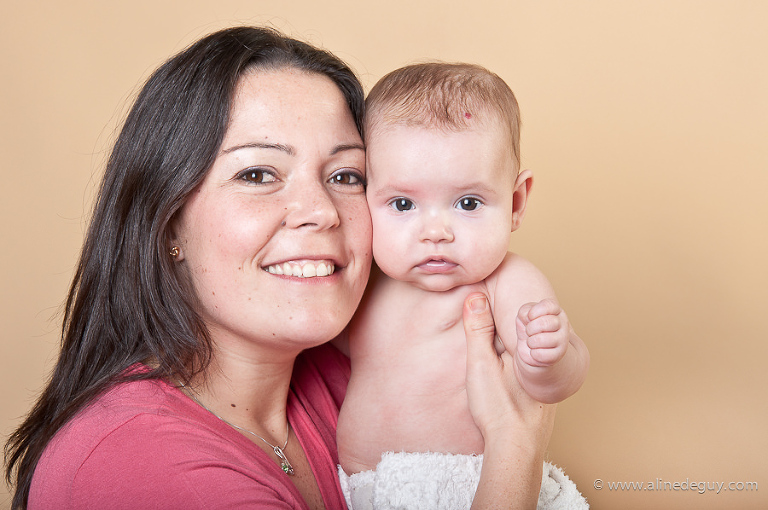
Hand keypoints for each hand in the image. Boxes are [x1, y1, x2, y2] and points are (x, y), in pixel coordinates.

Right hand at [463, 293, 553, 444]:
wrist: (516, 449)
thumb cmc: (499, 408)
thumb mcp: (481, 364)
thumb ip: (478, 330)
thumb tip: (476, 295)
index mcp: (532, 345)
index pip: (521, 314)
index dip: (504, 305)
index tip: (486, 295)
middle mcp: (545, 357)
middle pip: (524, 330)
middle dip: (510, 323)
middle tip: (487, 315)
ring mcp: (546, 375)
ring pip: (526, 348)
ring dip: (512, 341)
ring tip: (494, 341)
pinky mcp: (540, 389)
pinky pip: (528, 363)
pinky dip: (516, 358)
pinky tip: (504, 368)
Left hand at [515, 298, 569, 367]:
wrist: (533, 349)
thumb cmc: (529, 328)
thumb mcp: (524, 316)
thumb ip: (524, 312)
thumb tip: (529, 318)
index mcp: (556, 311)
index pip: (549, 305)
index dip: (535, 311)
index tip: (529, 317)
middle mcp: (563, 323)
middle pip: (545, 322)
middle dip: (530, 328)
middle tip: (529, 331)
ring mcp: (563, 340)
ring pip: (543, 339)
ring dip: (531, 341)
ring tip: (531, 342)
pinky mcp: (558, 354)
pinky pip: (542, 354)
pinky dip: (533, 353)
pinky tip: (535, 351)